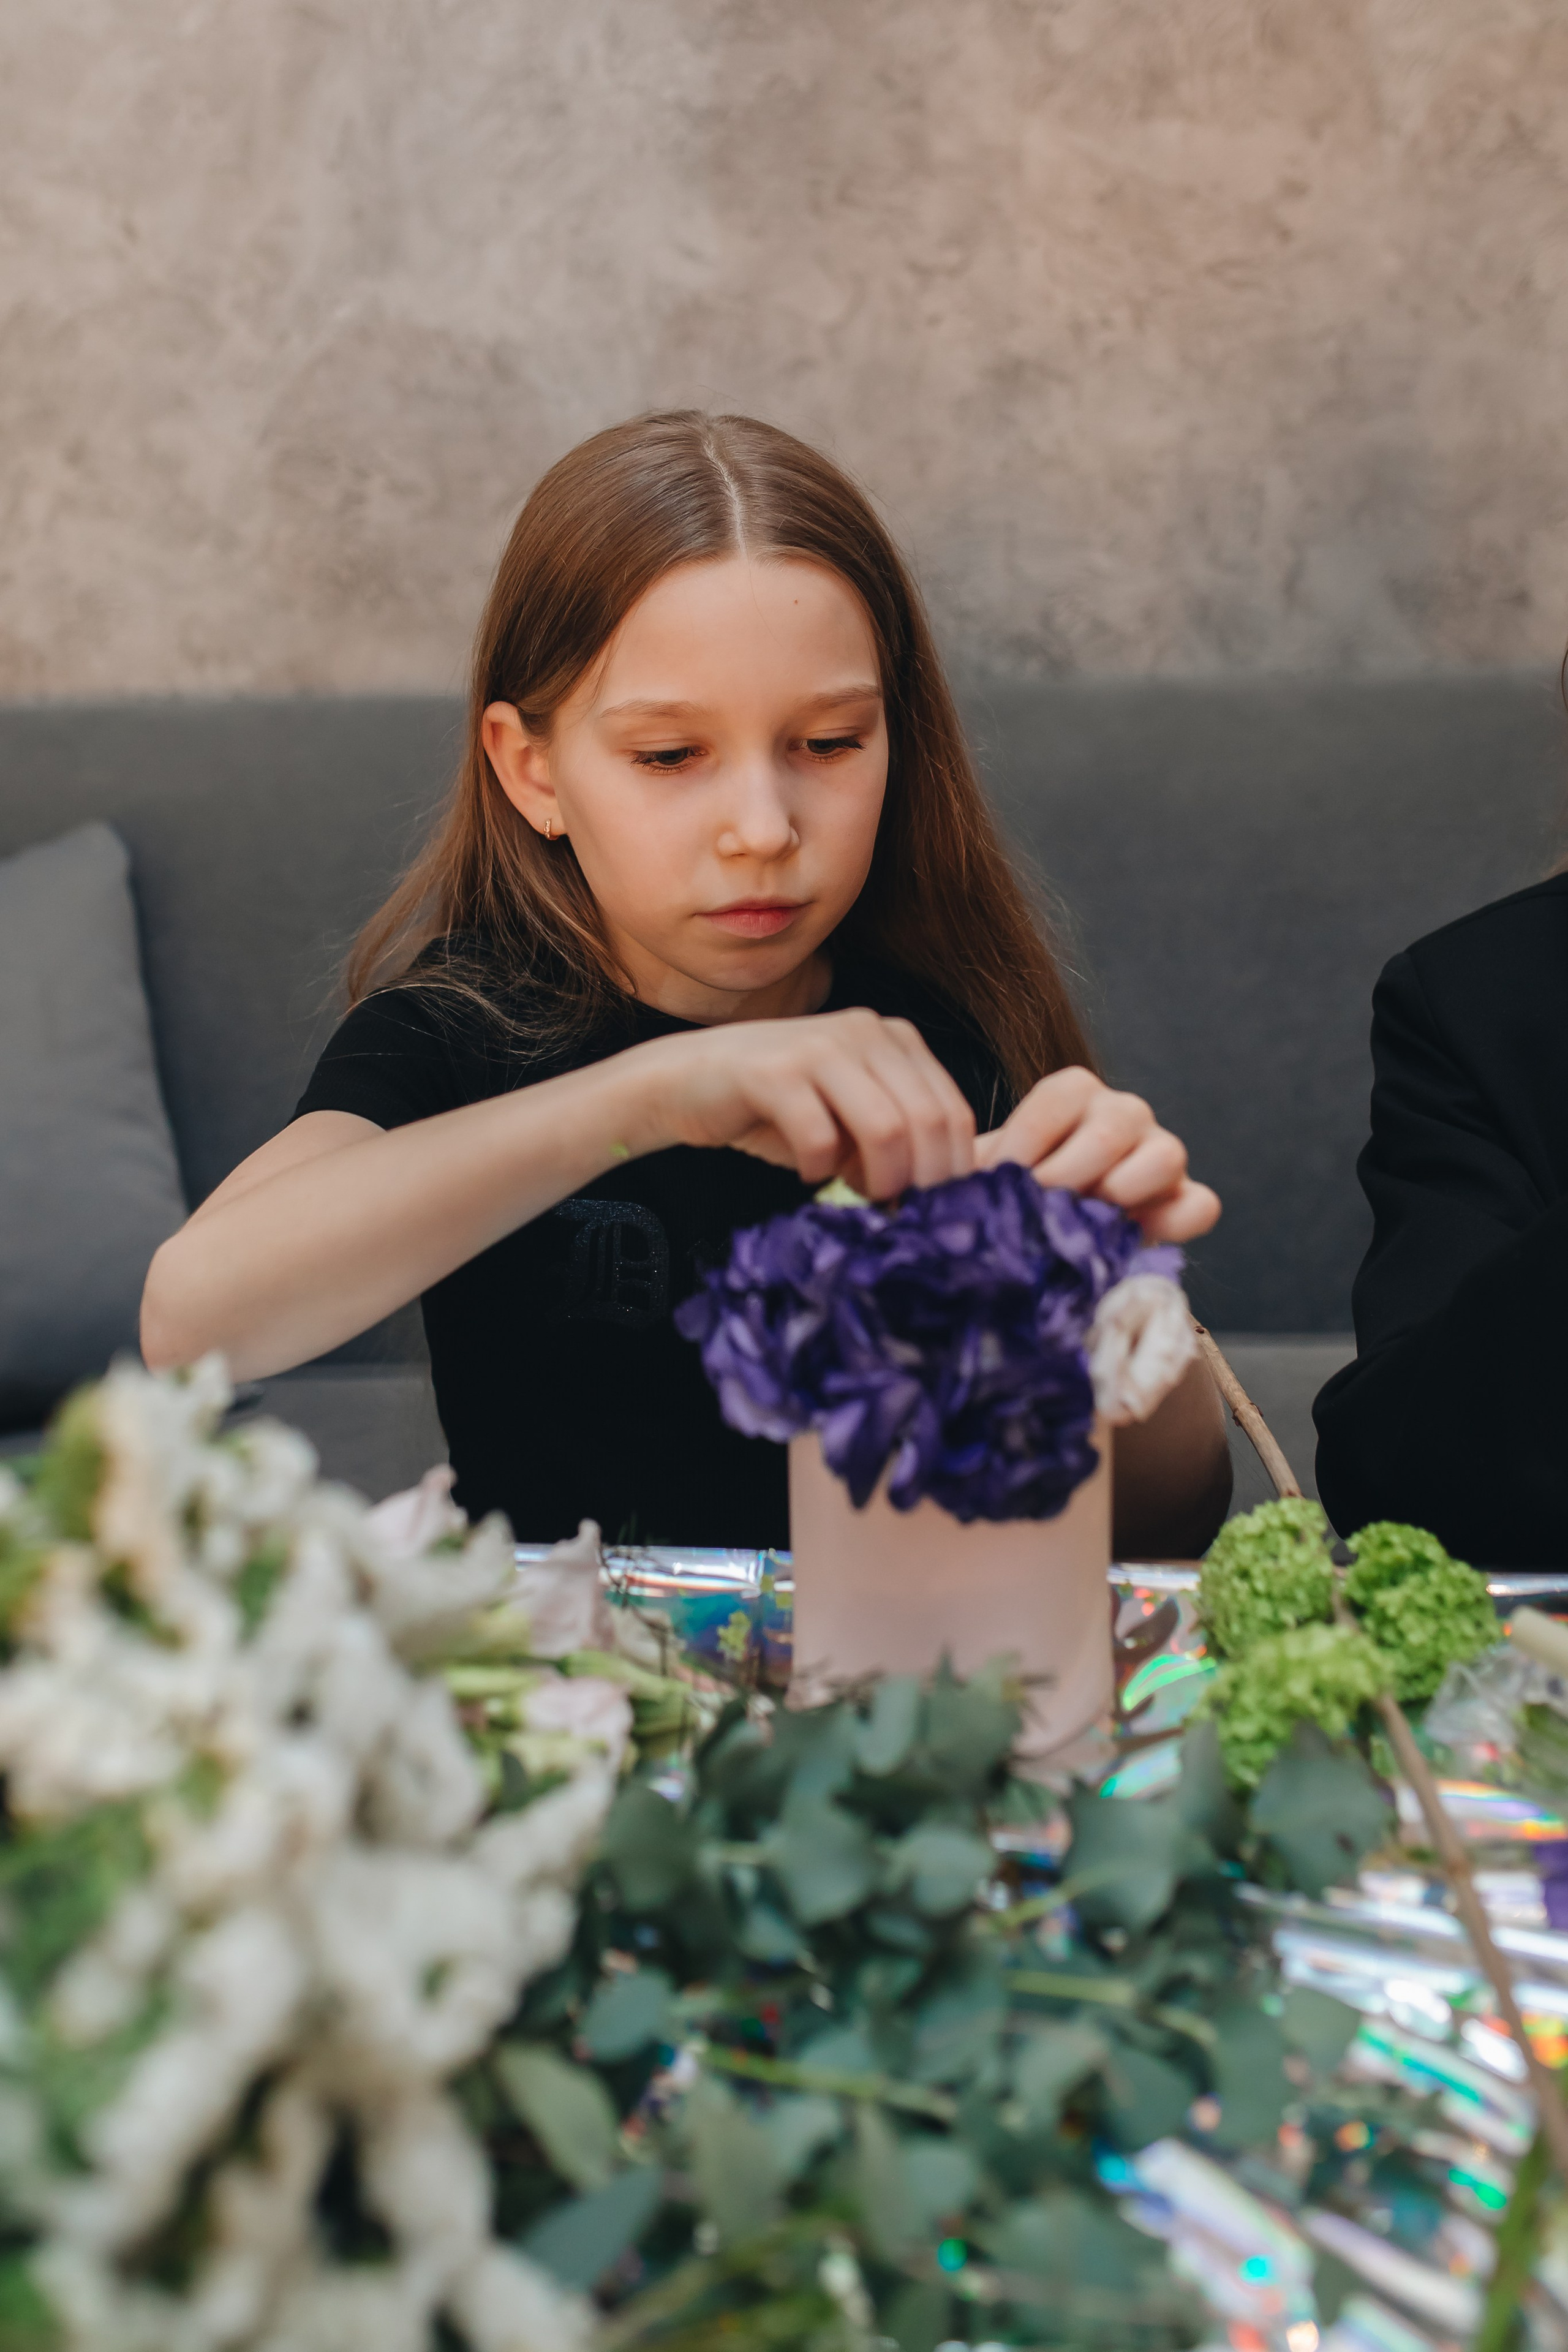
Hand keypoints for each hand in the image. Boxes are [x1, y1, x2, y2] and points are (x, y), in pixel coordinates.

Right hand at [631, 1009, 976, 1198]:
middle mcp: (864, 1030)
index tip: (937, 1213)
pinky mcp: (772, 1071)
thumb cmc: (775, 1108)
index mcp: (894, 1037)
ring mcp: (818, 1046)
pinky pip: (820, 1136)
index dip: (954, 1170)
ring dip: (879, 1180)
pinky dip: (819, 1169)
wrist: (685, 1080)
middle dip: (923, 1182)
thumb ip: (895, 1140)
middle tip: (901, 1215)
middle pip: (929, 1120)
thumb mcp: (849, 1117)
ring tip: (861, 1197)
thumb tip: (938, 1198)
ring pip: (886, 1128)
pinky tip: (807, 1173)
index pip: (954, 1110)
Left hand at [974, 1066, 1218, 1241]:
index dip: (1025, 1142)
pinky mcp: (1187, 1197)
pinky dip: (1173, 1224)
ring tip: (1083, 1223)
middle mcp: (1125, 1113)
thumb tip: (954, 1193)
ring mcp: (1161, 1153)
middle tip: (1038, 1209)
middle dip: (1070, 1173)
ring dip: (1120, 1193)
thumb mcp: (991, 1174)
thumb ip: (979, 1172)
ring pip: (1166, 1156)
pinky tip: (1130, 1241)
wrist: (1048, 1231)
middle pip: (1113, 1127)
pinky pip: (1201, 1204)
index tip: (999, 1180)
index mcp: (1075, 1093)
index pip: (1057, 1101)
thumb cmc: (1013, 1194)